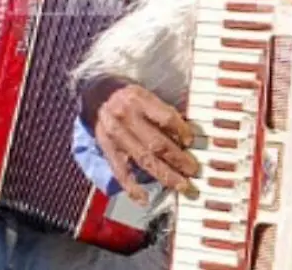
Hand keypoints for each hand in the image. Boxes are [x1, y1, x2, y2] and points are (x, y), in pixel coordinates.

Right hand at [91, 81, 198, 204]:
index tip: (191, 141)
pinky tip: (144, 199)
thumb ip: (162, 111)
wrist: (97, 95)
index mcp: (139, 99)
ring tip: (181, 186)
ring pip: (143, 159)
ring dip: (164, 175)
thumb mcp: (145, 93)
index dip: (181, 130)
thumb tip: (185, 134)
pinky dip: (132, 187)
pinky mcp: (107, 149)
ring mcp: (115, 136)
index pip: (165, 117)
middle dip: (178, 159)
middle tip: (194, 170)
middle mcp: (126, 118)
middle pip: (156, 142)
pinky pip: (120, 171)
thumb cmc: (128, 95)